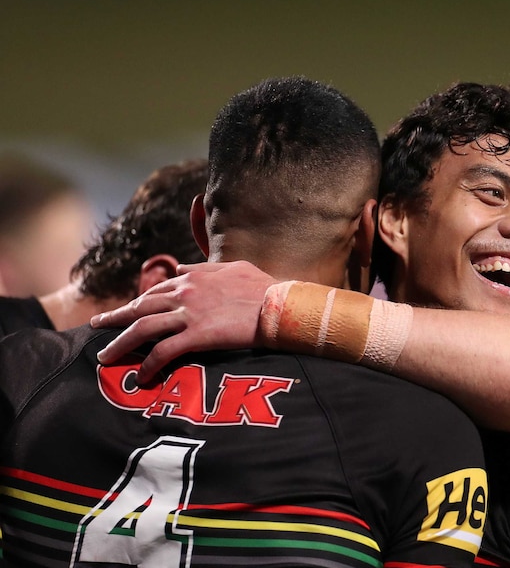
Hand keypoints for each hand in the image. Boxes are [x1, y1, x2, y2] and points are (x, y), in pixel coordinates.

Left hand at [91, 260, 275, 384]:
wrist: (280, 305)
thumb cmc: (264, 287)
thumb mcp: (234, 267)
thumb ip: (204, 266)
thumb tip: (182, 265)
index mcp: (192, 277)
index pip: (155, 291)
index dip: (136, 303)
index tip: (123, 312)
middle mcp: (184, 294)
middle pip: (140, 308)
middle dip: (115, 318)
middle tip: (96, 327)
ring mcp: (189, 315)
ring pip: (143, 330)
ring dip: (121, 344)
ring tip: (105, 357)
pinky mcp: (197, 336)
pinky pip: (165, 352)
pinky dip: (149, 365)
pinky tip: (141, 377)